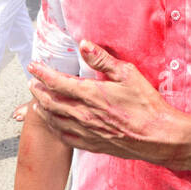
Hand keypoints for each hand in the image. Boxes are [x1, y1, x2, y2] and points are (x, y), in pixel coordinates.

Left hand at [28, 41, 186, 163]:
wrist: (158, 136)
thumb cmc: (146, 104)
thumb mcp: (128, 74)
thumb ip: (103, 59)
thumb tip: (84, 44)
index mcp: (90, 94)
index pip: (57, 82)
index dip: (42, 73)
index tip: (33, 67)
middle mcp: (84, 114)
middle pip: (50, 102)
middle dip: (38, 92)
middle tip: (32, 83)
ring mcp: (86, 131)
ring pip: (54, 121)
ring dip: (42, 111)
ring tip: (35, 104)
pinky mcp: (93, 144)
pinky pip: (66, 137)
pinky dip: (54, 129)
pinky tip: (54, 126)